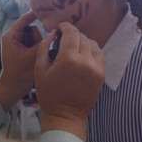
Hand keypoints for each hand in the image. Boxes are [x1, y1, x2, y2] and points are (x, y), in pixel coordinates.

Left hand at [0, 11, 42, 109]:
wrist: (14, 89)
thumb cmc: (19, 73)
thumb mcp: (32, 56)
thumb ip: (43, 43)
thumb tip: (56, 32)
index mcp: (11, 36)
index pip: (24, 20)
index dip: (34, 14)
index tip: (47, 9)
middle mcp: (15, 38)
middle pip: (33, 30)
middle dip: (38, 38)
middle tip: (36, 50)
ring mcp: (21, 45)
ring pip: (36, 38)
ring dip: (39, 45)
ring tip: (36, 57)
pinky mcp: (25, 52)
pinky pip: (36, 45)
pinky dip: (39, 49)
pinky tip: (39, 58)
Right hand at [35, 22, 104, 141]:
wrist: (65, 115)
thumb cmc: (49, 94)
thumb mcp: (40, 69)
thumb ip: (45, 47)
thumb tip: (54, 33)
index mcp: (69, 59)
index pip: (71, 32)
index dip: (65, 26)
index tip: (60, 27)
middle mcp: (86, 61)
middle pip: (82, 37)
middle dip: (72, 35)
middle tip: (64, 39)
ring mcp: (96, 68)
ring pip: (93, 44)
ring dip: (83, 42)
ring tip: (74, 47)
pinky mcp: (102, 74)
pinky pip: (99, 54)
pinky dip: (92, 51)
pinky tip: (83, 55)